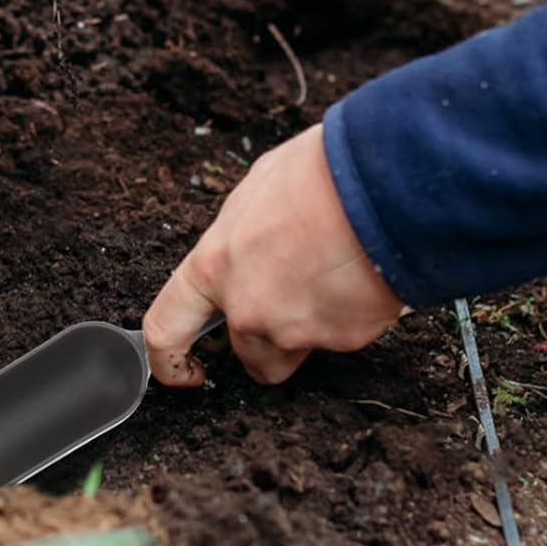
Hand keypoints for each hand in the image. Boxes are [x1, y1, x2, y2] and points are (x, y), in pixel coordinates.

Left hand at [143, 124, 404, 385]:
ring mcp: (294, 331)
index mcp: (215, 266)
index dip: (169, 360)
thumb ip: (241, 233)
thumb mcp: (257, 190)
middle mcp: (248, 309)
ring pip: (293, 353)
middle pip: (246, 353)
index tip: (187, 370)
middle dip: (266, 340)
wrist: (380, 187)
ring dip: (307, 332)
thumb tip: (247, 241)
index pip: (166, 329)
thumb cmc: (318, 175)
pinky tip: (362, 277)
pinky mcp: (343, 340)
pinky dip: (350, 317)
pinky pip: (340, 338)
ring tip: (332, 279)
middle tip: (294, 299)